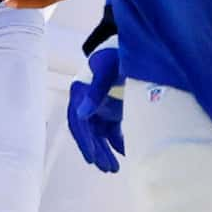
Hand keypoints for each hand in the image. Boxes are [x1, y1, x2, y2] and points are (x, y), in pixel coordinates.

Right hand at [67, 41, 126, 172]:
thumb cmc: (116, 53)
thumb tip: (83, 114)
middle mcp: (87, 102)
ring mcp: (101, 107)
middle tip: (108, 169)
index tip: (92, 158)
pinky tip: (126, 153)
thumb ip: (97, 90)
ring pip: (100, 135)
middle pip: (88, 133)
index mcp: (80, 92)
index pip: (78, 122)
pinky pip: (112, 131)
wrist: (133, 42)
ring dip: (105, 152)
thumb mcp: (107, 68)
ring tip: (114, 169)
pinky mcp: (113, 110)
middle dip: (97, 152)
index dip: (84, 141)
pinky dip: (118, 143)